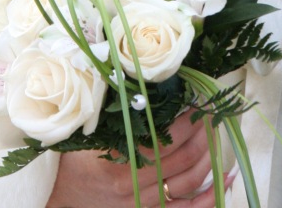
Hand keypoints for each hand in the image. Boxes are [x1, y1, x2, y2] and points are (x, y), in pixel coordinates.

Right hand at [45, 110, 234, 207]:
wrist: (56, 198)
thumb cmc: (71, 160)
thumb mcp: (87, 133)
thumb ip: (115, 114)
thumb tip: (145, 85)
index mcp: (117, 161)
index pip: (164, 138)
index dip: (187, 119)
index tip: (198, 99)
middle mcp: (133, 186)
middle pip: (182, 159)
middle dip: (203, 133)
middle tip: (212, 111)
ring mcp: (142, 204)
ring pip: (188, 183)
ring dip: (209, 156)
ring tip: (217, 133)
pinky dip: (210, 198)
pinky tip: (225, 179)